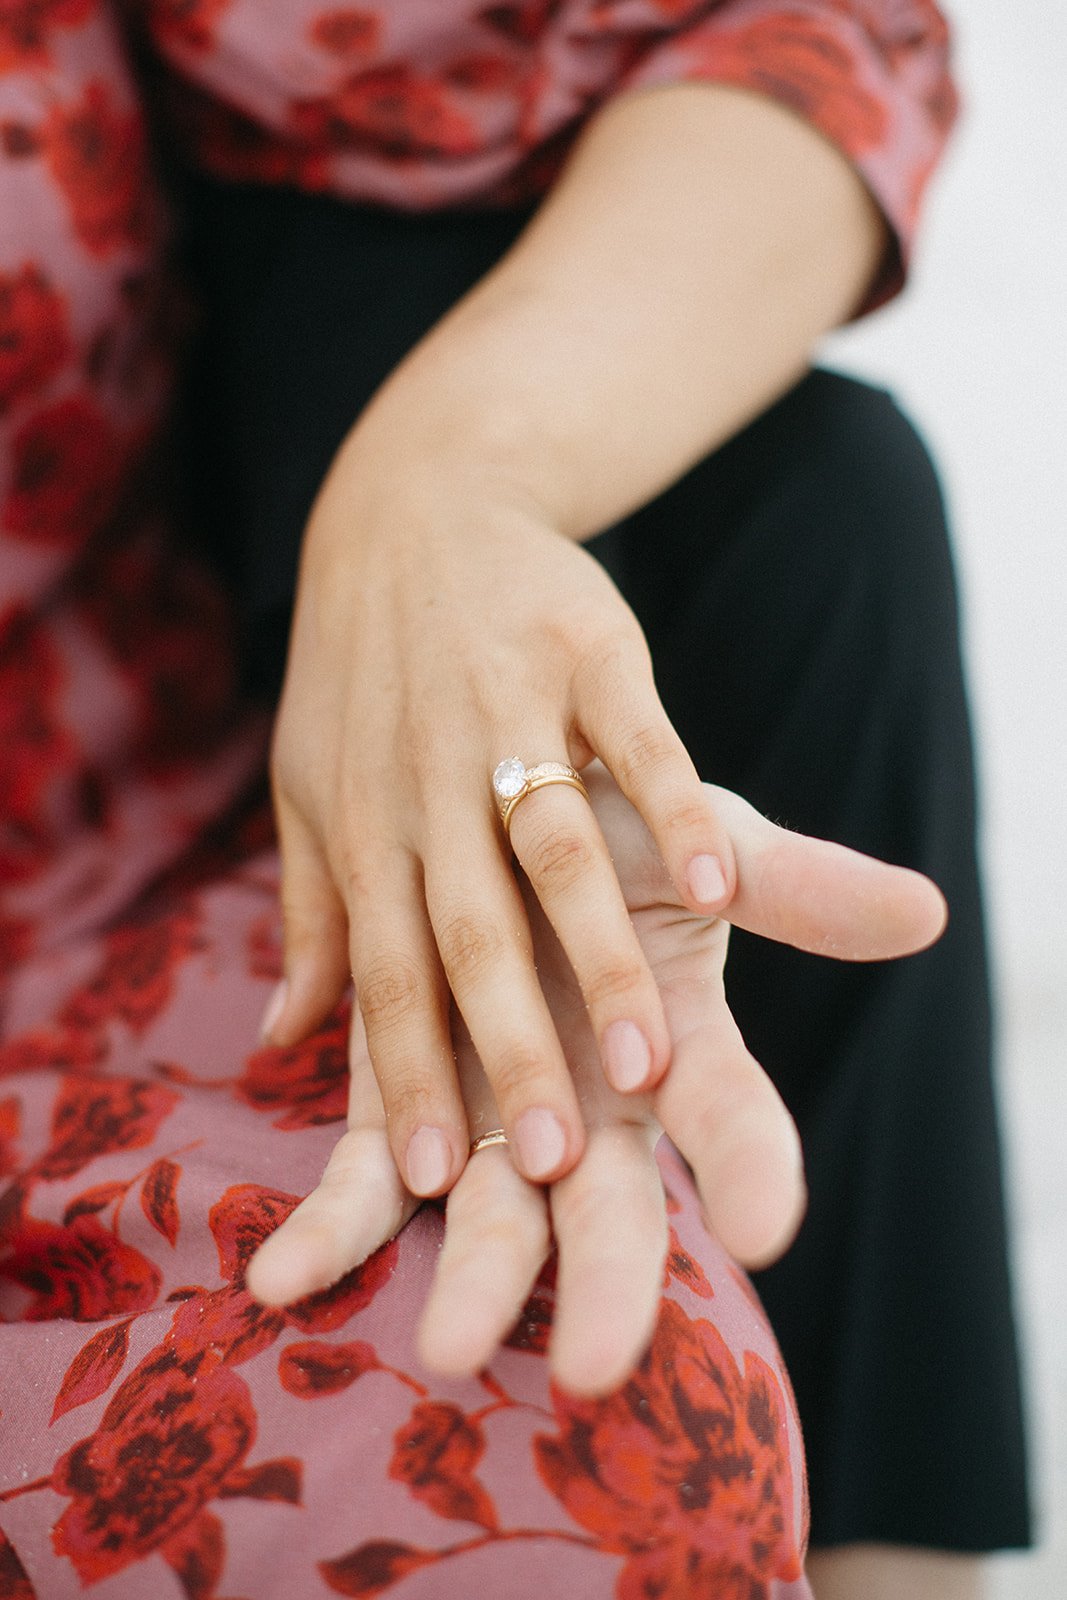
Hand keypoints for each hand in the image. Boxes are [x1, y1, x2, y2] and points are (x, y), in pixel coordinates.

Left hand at [247, 766, 944, 1395]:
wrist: (495, 806)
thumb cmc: (613, 827)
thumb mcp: (705, 845)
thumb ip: (797, 886)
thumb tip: (926, 913)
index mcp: (673, 1047)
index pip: (733, 1118)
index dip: (750, 1168)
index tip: (767, 1223)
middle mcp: (591, 1102)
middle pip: (609, 1207)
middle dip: (604, 1284)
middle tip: (591, 1367)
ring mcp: (493, 1112)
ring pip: (487, 1213)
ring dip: (466, 1279)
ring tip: (437, 1347)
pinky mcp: (398, 1100)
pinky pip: (362, 1177)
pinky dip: (327, 1229)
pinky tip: (278, 1283)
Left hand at [263, 437, 737, 1197]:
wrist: (418, 499)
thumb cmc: (362, 674)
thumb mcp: (309, 788)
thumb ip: (309, 914)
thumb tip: (280, 1039)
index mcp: (367, 827)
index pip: (384, 971)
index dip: (405, 1073)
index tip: (430, 1179)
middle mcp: (430, 782)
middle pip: (468, 934)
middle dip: (506, 1052)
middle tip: (546, 1167)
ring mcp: (510, 713)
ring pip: (552, 855)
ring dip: (597, 960)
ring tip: (644, 1066)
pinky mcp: (589, 655)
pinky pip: (637, 747)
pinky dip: (670, 816)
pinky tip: (715, 894)